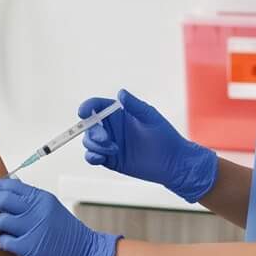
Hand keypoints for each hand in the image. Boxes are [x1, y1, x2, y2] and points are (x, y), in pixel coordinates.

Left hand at [0, 177, 118, 255]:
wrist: (86, 253)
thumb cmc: (66, 232)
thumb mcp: (50, 207)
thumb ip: (29, 199)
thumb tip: (5, 188)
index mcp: (42, 198)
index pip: (10, 185)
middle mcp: (37, 211)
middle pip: (2, 199)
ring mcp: (33, 229)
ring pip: (0, 220)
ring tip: (3, 227)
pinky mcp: (30, 247)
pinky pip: (4, 241)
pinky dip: (4, 242)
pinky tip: (11, 242)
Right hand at [81, 88, 217, 202]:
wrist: (172, 163)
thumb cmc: (165, 136)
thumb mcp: (150, 118)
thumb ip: (135, 106)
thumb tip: (121, 93)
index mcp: (119, 114)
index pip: (97, 106)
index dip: (87, 107)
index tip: (83, 113)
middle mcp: (111, 128)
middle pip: (89, 125)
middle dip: (92, 132)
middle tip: (105, 139)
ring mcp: (108, 144)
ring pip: (89, 141)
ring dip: (95, 146)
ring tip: (114, 150)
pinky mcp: (109, 159)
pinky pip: (92, 157)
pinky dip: (91, 157)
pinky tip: (99, 158)